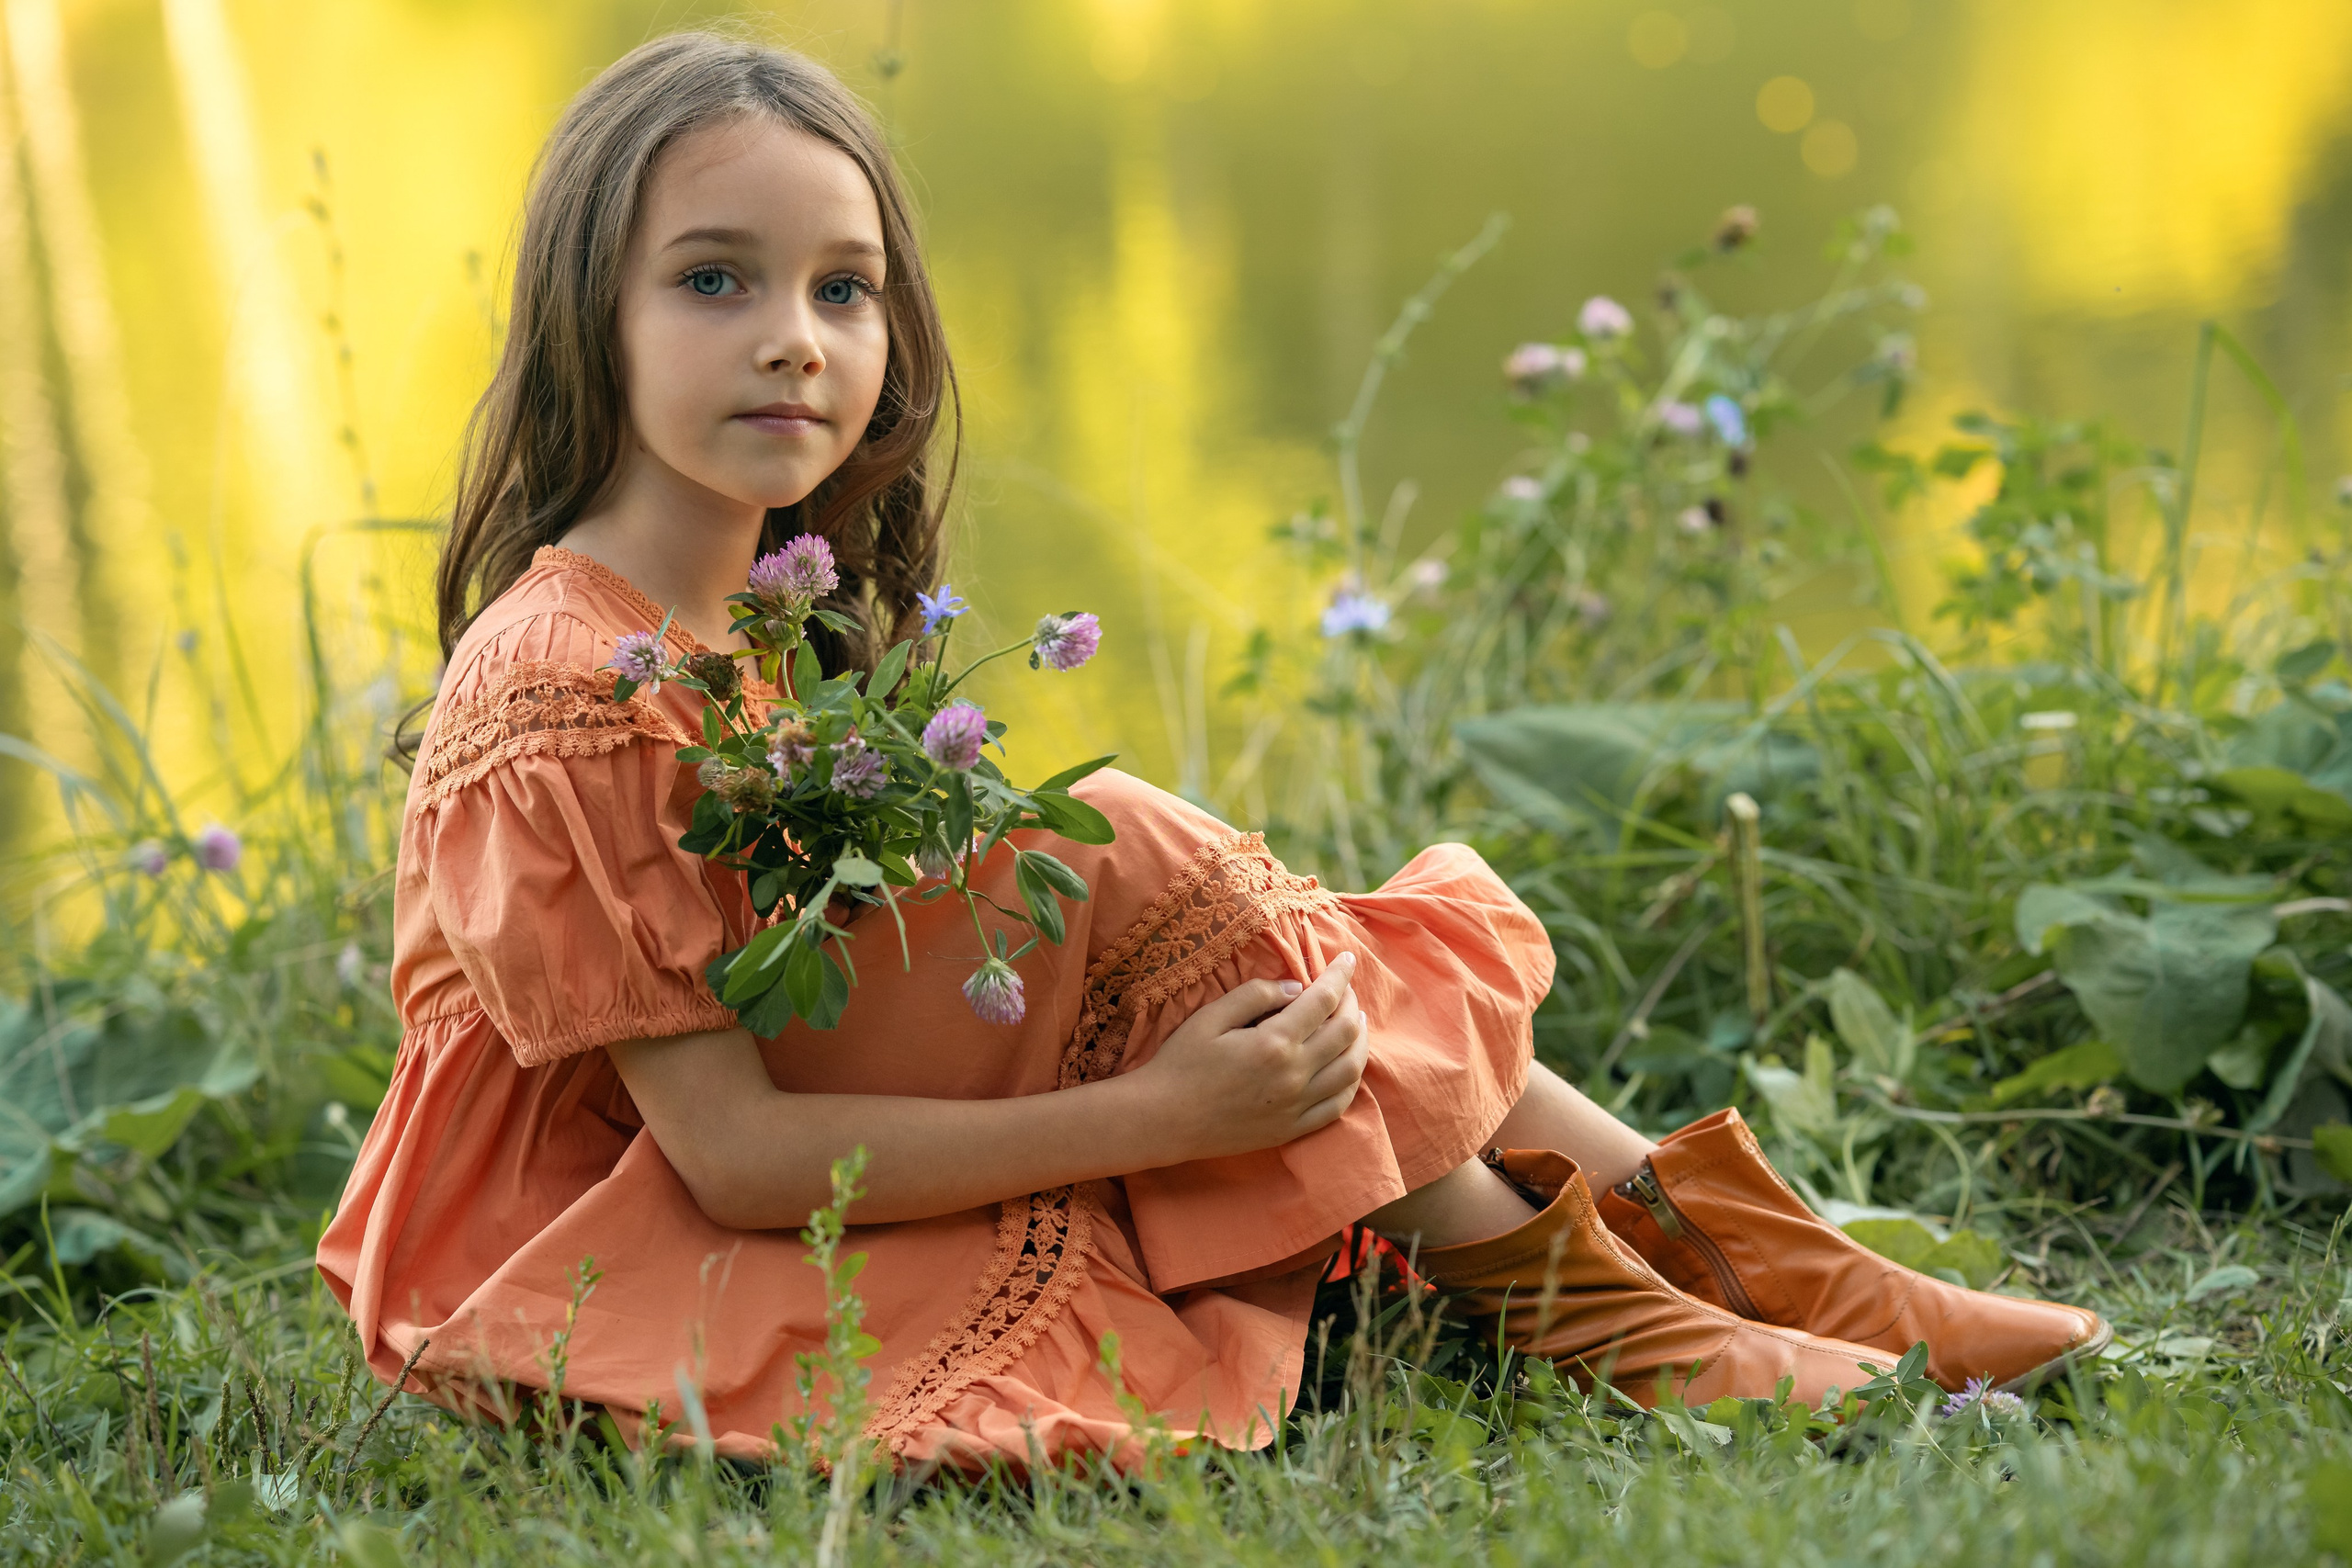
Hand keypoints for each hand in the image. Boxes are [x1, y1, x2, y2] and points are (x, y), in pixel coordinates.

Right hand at [1133, 952, 1367, 1164]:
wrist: (1164, 1120)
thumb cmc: (1181, 1063)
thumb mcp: (1210, 1016)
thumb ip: (1255, 995)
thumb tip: (1296, 988)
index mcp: (1274, 1042)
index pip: (1324, 1000)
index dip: (1340, 975)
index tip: (1346, 959)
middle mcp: (1294, 1075)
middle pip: (1345, 1032)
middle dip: (1352, 1003)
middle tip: (1346, 989)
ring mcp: (1296, 1106)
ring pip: (1351, 1070)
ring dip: (1359, 1041)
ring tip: (1354, 1024)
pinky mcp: (1292, 1129)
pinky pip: (1338, 1106)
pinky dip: (1350, 1082)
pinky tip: (1347, 1068)